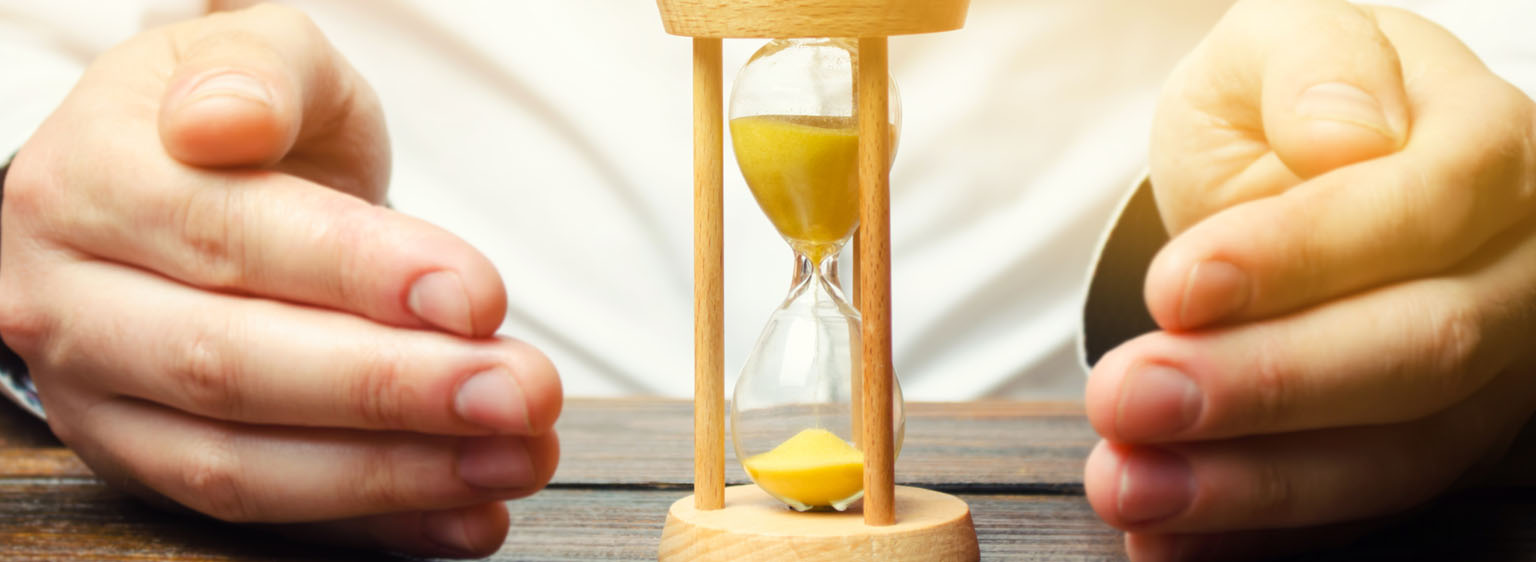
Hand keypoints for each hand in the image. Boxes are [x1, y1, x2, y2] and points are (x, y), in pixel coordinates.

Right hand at [0, 5, 560, 557]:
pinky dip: (374, 527)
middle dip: (392, 389)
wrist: (173, 188)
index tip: (478, 298)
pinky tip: (471, 516)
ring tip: (517, 455)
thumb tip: (224, 122)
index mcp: (91, 182)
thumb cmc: (238, 120)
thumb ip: (257, 72)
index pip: (228, 234)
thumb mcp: (256, 51)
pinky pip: (259, 519)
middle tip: (521, 391)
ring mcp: (99, 400)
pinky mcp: (148, 468)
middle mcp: (70, 302)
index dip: (358, 274)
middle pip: (231, 364)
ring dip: (395, 474)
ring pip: (239, 465)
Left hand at [1085, 0, 1535, 558]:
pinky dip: (1256, 538)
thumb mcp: (1284, 43)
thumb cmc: (1291, 105)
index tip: (1174, 286)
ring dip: (1251, 486)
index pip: (1418, 210)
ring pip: (1396, 454)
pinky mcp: (1432, 447)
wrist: (1303, 171)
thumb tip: (1347, 134)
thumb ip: (1314, 67)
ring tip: (1126, 484)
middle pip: (1419, 351)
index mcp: (1485, 151)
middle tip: (1126, 399)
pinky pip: (1359, 510)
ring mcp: (1490, 378)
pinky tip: (1166, 539)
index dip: (1297, 257)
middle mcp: (1513, 271)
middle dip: (1265, 387)